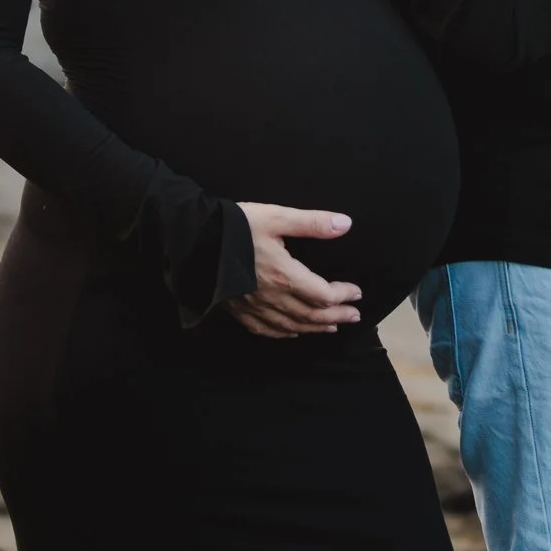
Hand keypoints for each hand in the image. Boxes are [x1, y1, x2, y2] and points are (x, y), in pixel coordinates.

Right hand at [229, 204, 361, 338]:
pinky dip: (285, 332)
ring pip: (291, 325)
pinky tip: (292, 332)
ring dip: (315, 327)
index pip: (323, 295)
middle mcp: (272, 298)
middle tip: (354, 316)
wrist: (193, 241)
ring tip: (332, 326)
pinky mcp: (238, 310)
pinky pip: (266, 329)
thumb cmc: (236, 226)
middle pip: (311, 315)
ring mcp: (254, 308)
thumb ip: (312, 223)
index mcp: (285, 276)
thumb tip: (345, 224)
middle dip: (336, 316)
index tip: (357, 293)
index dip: (343, 295)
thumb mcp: (277, 217)